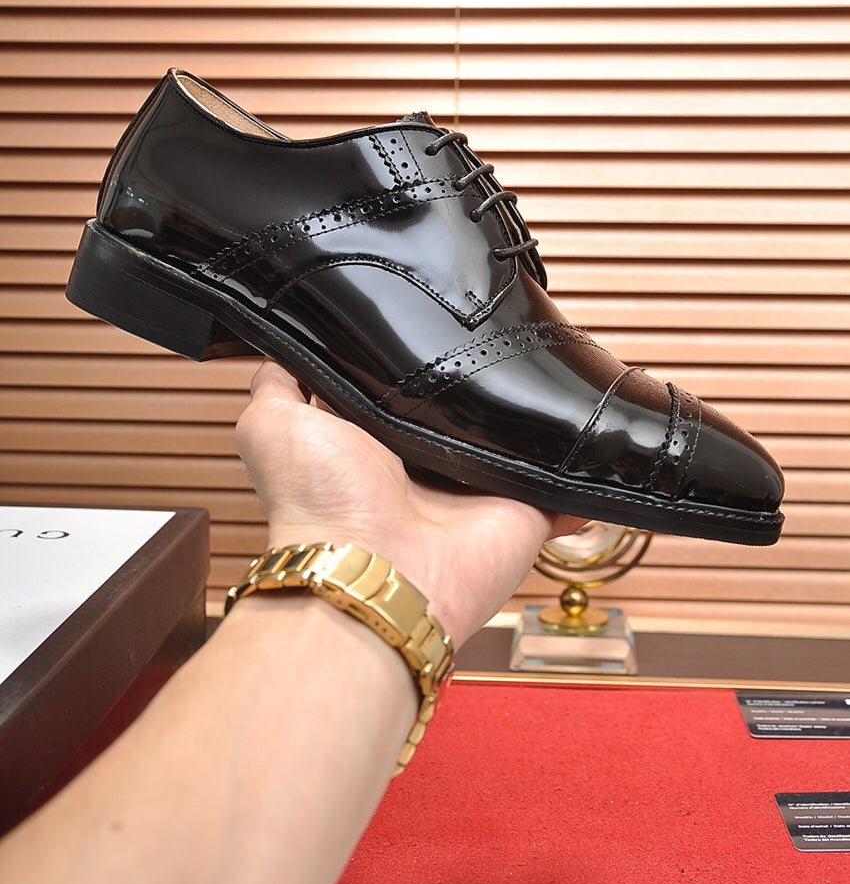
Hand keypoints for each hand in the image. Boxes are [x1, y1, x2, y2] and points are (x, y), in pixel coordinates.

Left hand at [235, 360, 584, 646]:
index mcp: (380, 439)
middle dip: (489, 378)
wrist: (369, 570)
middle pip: (472, 411)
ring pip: (524, 442)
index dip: (422, 356)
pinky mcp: (527, 512)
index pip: (410, 388)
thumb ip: (280, 382)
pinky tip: (606, 438)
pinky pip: (568, 487)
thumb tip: (287, 343)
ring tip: (561, 366)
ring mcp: (482, 490)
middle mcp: (432, 464)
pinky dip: (588, 472)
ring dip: (542, 416)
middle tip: (510, 330)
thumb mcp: (273, 424)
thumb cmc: (317, 502)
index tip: (441, 313)